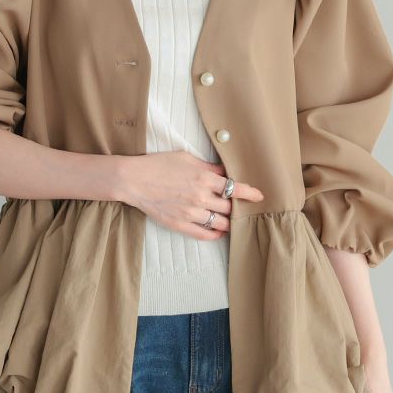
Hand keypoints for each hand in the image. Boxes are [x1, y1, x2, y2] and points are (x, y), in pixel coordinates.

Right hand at [118, 150, 263, 239]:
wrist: (134, 180)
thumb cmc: (158, 164)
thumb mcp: (186, 158)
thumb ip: (208, 167)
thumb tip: (224, 172)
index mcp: (204, 178)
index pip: (235, 188)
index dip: (250, 193)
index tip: (258, 196)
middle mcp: (201, 197)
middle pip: (230, 207)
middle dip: (238, 208)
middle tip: (242, 208)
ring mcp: (191, 213)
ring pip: (221, 223)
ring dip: (228, 222)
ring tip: (231, 220)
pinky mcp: (180, 224)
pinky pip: (204, 234)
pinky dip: (215, 234)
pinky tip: (218, 231)